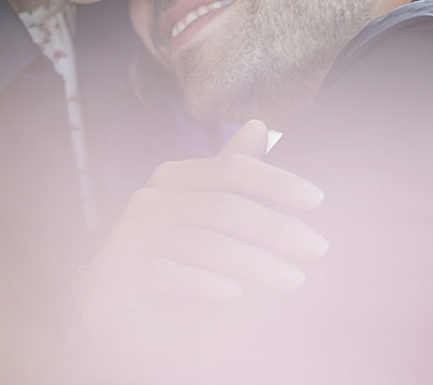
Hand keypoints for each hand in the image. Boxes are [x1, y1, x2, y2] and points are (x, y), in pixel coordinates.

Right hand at [77, 119, 328, 333]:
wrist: (114, 307)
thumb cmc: (170, 257)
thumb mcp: (206, 216)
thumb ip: (231, 177)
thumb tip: (259, 124)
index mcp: (175, 177)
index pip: (232, 169)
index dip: (276, 181)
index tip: (318, 200)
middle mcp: (150, 198)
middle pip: (224, 206)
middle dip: (276, 228)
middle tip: (318, 249)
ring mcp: (130, 234)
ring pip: (203, 242)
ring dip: (254, 262)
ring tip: (294, 279)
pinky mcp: (117, 272)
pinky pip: (167, 274)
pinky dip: (205, 283)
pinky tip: (236, 295)